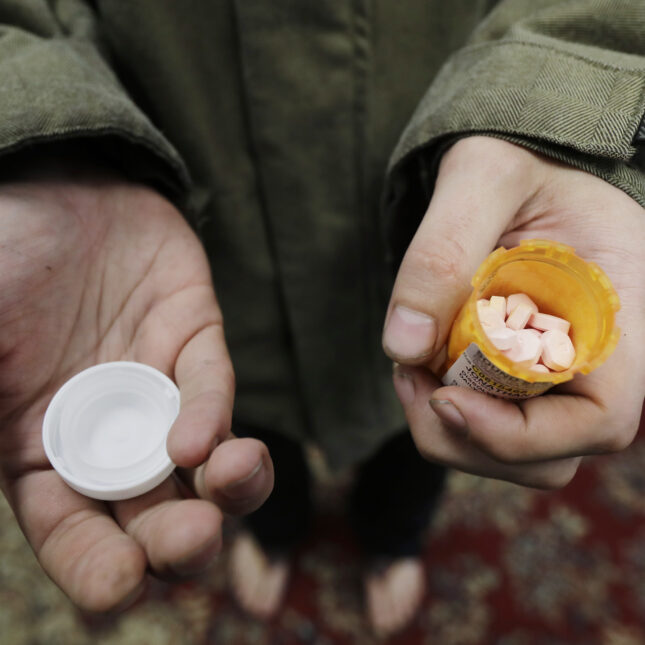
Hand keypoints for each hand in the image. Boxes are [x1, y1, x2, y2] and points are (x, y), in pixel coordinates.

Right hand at [0, 161, 272, 610]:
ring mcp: (158, 387)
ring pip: (205, 462)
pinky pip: (211, 387)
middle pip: (155, 510)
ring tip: (222, 500)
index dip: (98, 567)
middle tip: (192, 545)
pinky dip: (209, 415)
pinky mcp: (195, 339)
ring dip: (224, 492)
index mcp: (45, 453)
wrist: (47, 185)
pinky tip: (203, 439)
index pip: (76, 534)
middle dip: (179, 539)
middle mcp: (110, 432)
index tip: (121, 586)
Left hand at [383, 136, 644, 488]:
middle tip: (410, 375)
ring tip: (411, 365)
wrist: (531, 164)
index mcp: (620, 315)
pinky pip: (491, 423)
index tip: (445, 399)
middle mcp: (601, 362)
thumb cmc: (523, 160)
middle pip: (545, 455)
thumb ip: (442, 250)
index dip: (521, 436)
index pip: (600, 418)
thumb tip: (404, 346)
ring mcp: (564, 376)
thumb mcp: (483, 176)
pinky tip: (420, 363)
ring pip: (514, 452)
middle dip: (465, 437)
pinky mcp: (529, 377)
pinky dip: (446, 412)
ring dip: (449, 429)